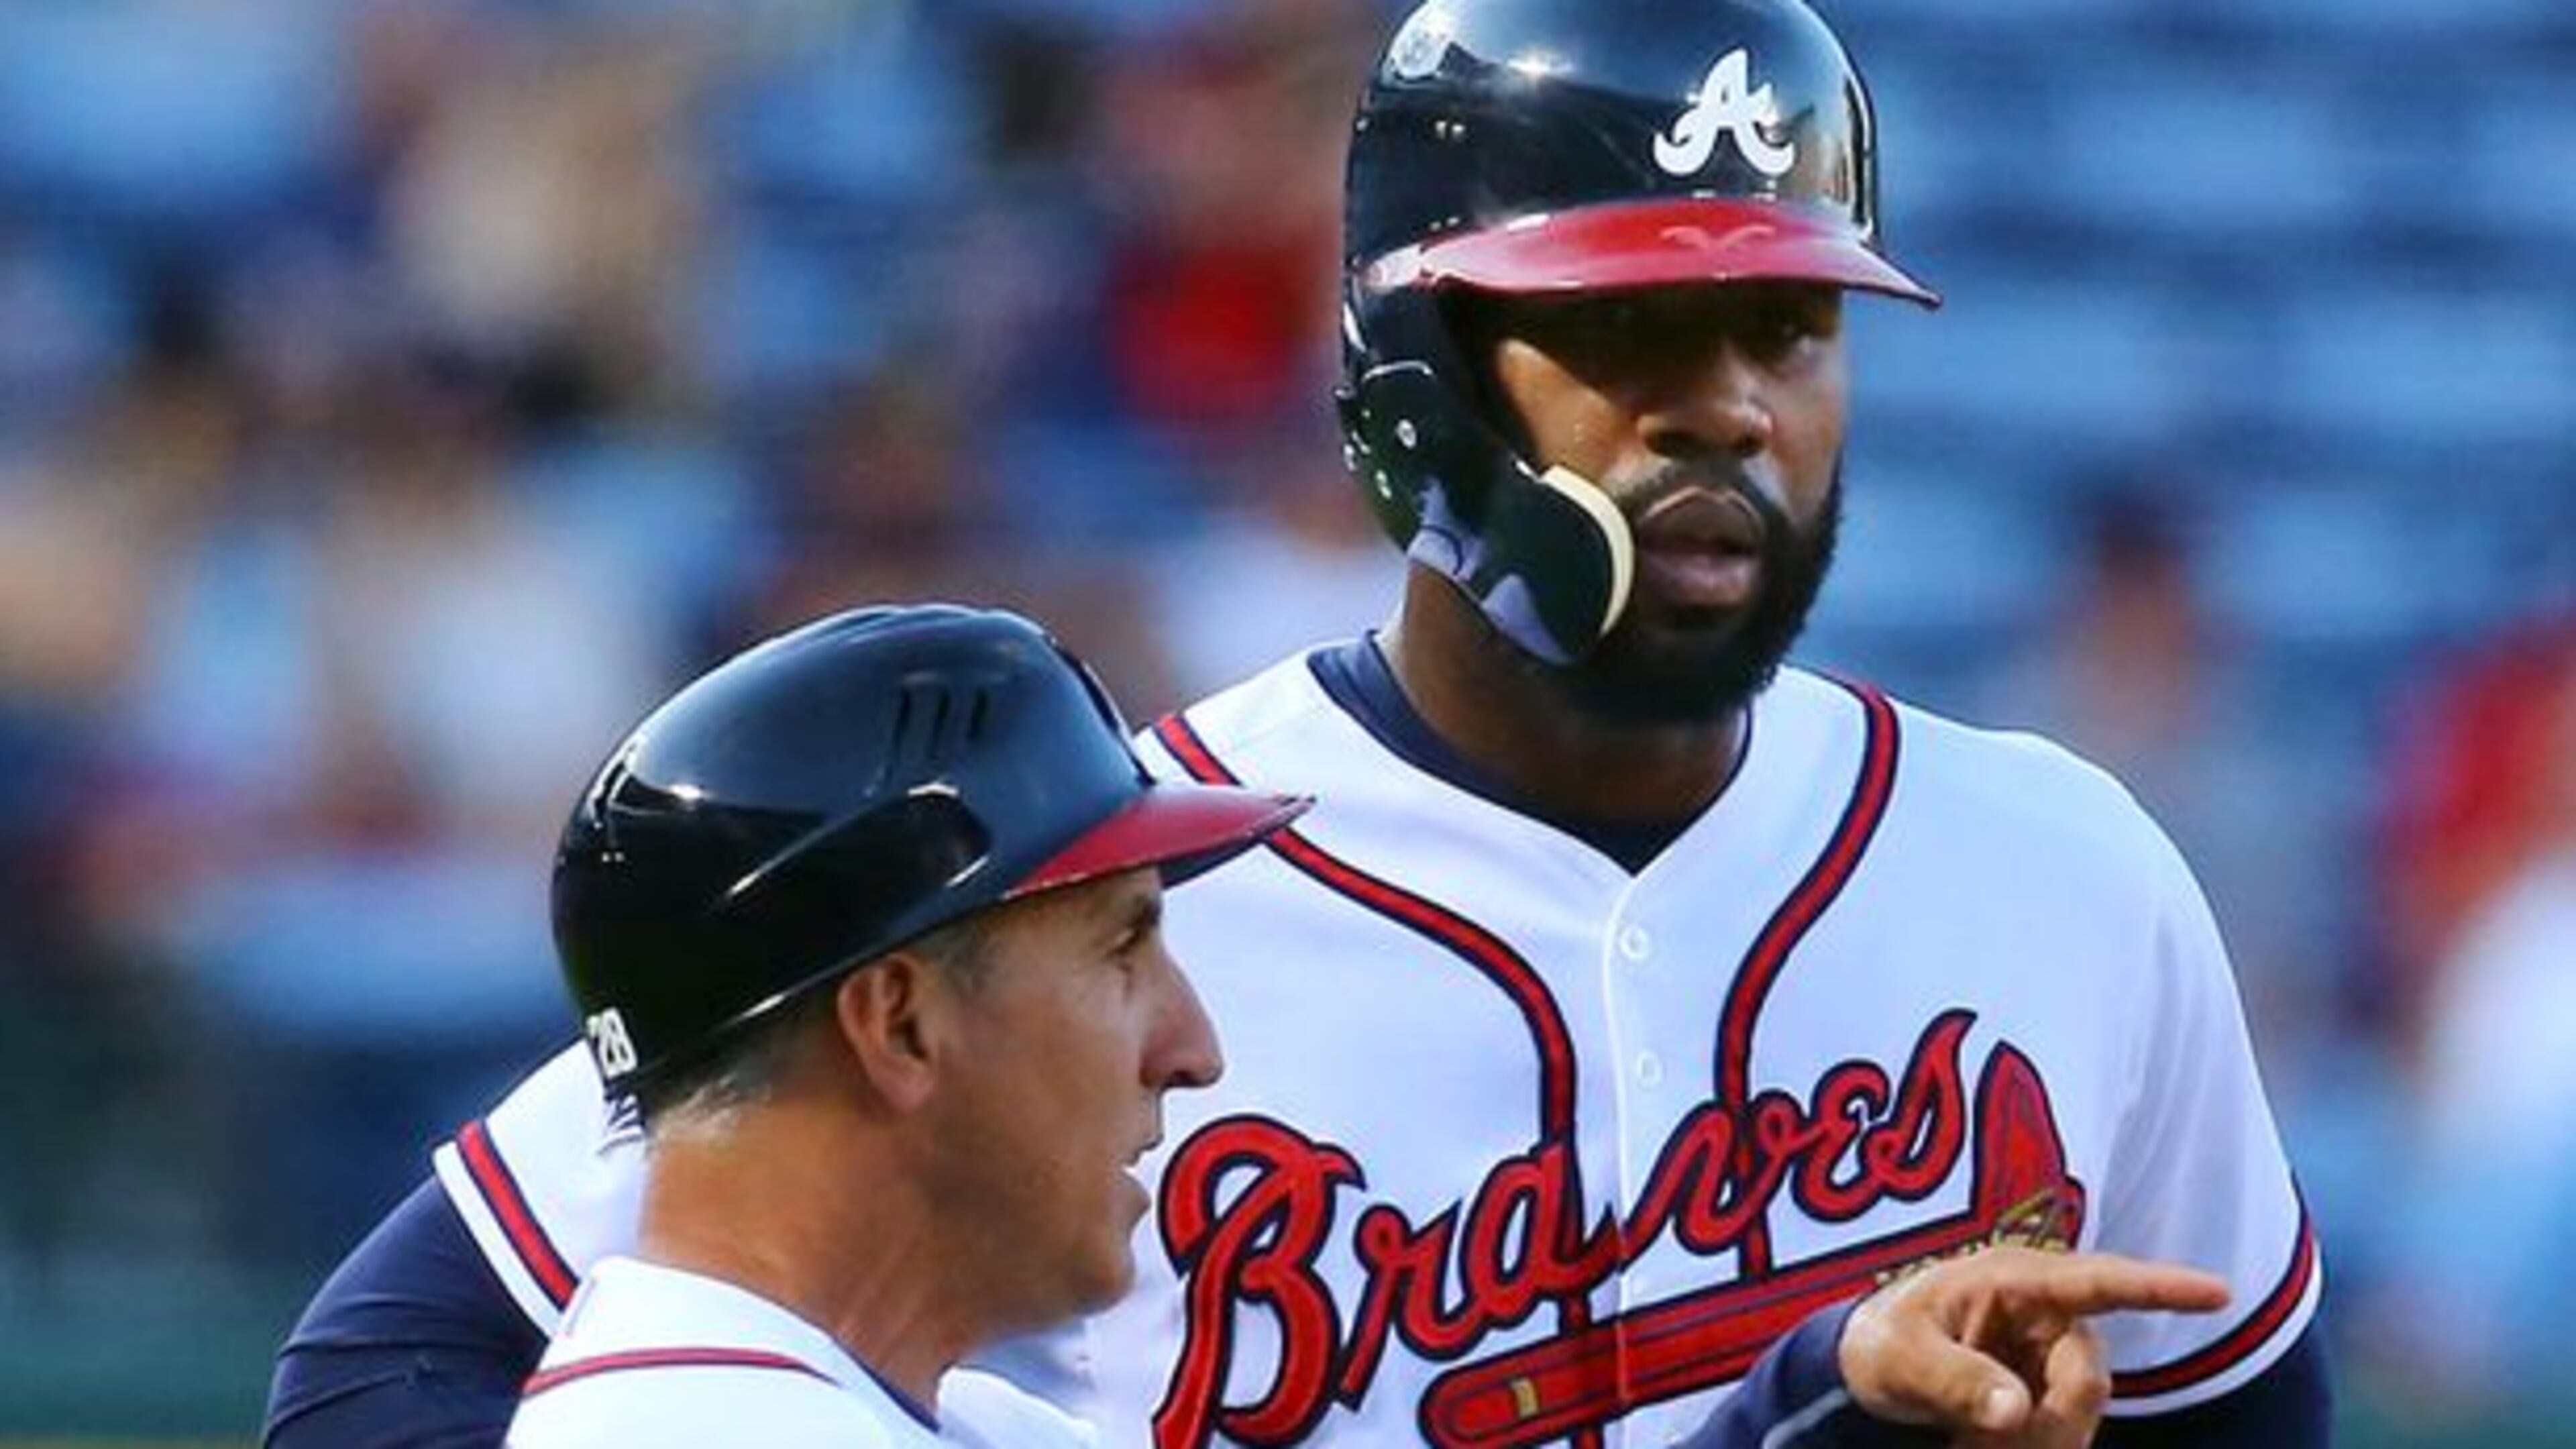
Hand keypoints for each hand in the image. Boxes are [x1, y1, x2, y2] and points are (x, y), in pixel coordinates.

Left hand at [1839, 1247, 2229, 1447]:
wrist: (1865, 1367)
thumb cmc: (1880, 1341)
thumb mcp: (1900, 1357)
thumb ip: (1954, 1379)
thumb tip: (2017, 1411)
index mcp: (2013, 1281)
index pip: (2099, 1282)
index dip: (2161, 1287)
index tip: (2220, 1292)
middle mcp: (2044, 1313)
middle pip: (2086, 1377)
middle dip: (2051, 1423)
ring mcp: (2049, 1353)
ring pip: (2079, 1410)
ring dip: (2039, 1441)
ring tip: (1970, 1444)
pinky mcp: (2047, 1389)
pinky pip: (2065, 1428)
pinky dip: (2033, 1446)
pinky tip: (1984, 1446)